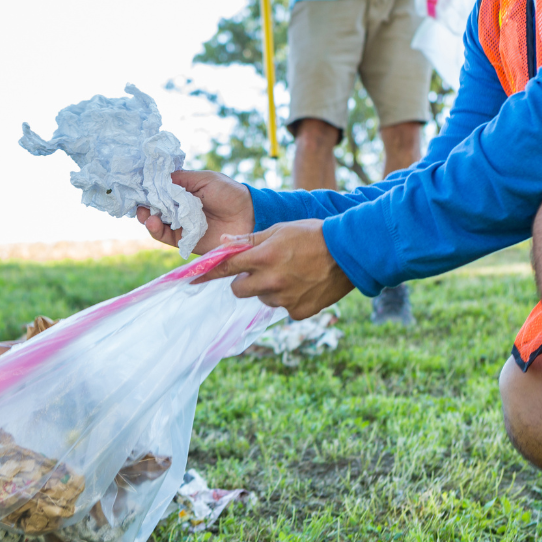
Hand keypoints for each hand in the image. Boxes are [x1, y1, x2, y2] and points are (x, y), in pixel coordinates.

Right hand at [136, 170, 253, 254]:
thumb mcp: (204, 179)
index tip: (136, 186)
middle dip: (143, 205)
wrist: (249, 216)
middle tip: (138, 203)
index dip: (146, 189)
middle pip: (154, 207)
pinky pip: (166, 237)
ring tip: (145, 215)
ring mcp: (181, 225)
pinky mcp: (185, 241)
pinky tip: (153, 223)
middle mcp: (179, 209)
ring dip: (147, 218)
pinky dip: (157, 231)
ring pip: (156, 223)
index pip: (158, 190)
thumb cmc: (229, 193)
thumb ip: (181, 179)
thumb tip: (156, 177)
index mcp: (182, 192)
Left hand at [195, 220, 353, 318]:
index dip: (208, 273)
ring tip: (292, 273)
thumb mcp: (280, 229)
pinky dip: (289, 299)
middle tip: (262, 269)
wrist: (350, 253)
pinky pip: (284, 307)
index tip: (191, 279)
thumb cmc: (314, 234)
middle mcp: (271, 281)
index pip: (226, 268)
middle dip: (244, 281)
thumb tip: (225, 244)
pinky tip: (304, 285)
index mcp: (264, 257)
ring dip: (269, 289)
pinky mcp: (298, 312)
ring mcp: (285, 299)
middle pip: (239, 290)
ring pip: (262, 298)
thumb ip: (251, 240)